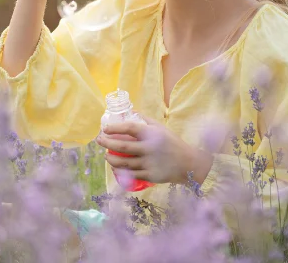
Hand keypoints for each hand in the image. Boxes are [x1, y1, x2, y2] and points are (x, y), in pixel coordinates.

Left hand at [94, 116, 213, 184]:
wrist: (188, 164)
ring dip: (110, 159)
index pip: (128, 128)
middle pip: (121, 147)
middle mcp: (148, 148)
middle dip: (106, 143)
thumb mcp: (161, 128)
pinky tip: (115, 168)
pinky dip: (120, 171)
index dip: (114, 128)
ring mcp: (148, 163)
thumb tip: (132, 112)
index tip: (105, 129)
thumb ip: (146, 120)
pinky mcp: (149, 175)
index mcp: (151, 134)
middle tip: (99, 140)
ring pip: (123, 162)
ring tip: (106, 156)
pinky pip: (130, 174)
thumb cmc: (173, 143)